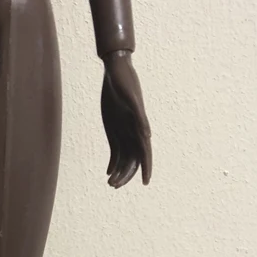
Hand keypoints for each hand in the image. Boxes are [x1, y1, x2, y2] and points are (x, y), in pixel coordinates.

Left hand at [101, 51, 151, 188]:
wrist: (116, 71)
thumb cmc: (125, 82)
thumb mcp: (131, 99)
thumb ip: (139, 117)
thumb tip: (147, 136)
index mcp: (139, 127)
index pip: (145, 153)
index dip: (145, 168)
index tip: (144, 182)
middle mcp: (134, 132)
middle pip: (133, 159)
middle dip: (126, 174)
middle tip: (114, 186)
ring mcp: (125, 131)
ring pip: (124, 157)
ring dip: (119, 171)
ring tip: (110, 184)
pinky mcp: (115, 129)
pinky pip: (116, 150)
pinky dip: (113, 162)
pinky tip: (108, 171)